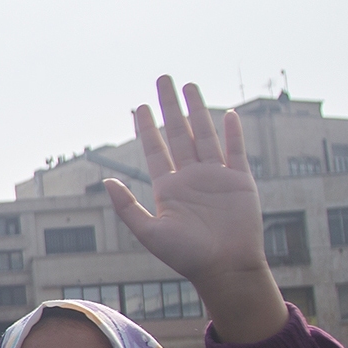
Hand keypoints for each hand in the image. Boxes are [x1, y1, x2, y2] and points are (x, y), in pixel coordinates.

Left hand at [105, 77, 285, 343]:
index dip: (147, 127)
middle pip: (179, 133)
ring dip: (198, 110)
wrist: (224, 268)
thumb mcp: (149, 232)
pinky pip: (236, 152)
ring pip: (205, 135)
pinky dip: (233, 133)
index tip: (139, 106)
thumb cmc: (185, 256)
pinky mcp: (240, 181)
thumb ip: (127, 207)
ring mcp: (216, 177)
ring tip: (189, 85)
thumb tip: (106, 180)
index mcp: (168, 188)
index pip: (155, 149)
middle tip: (163, 79)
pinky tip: (229, 113)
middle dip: (170, 107)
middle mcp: (191, 178)